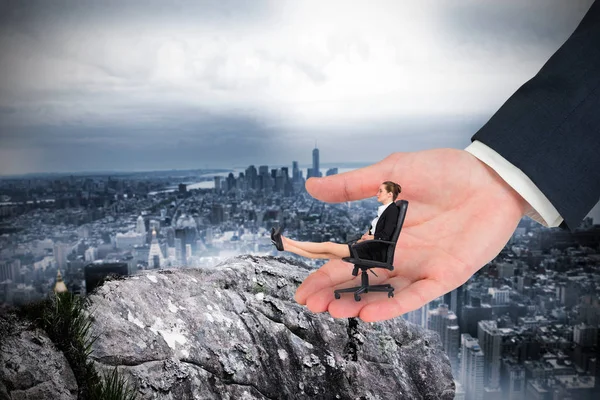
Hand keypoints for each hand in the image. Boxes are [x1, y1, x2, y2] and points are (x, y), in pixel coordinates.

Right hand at [294, 149, 528, 321]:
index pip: (346, 259)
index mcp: (384, 233)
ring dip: (358, 304)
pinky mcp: (444, 274)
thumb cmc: (445, 171)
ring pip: (384, 292)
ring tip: (334, 312)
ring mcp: (421, 266)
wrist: (491, 176)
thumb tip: (311, 186)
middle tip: (311, 305)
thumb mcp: (391, 173)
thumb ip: (352, 185)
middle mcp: (399, 254)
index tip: (303, 289)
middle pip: (360, 279)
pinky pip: (416, 295)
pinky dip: (393, 305)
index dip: (324, 274)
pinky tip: (369, 314)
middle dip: (334, 293)